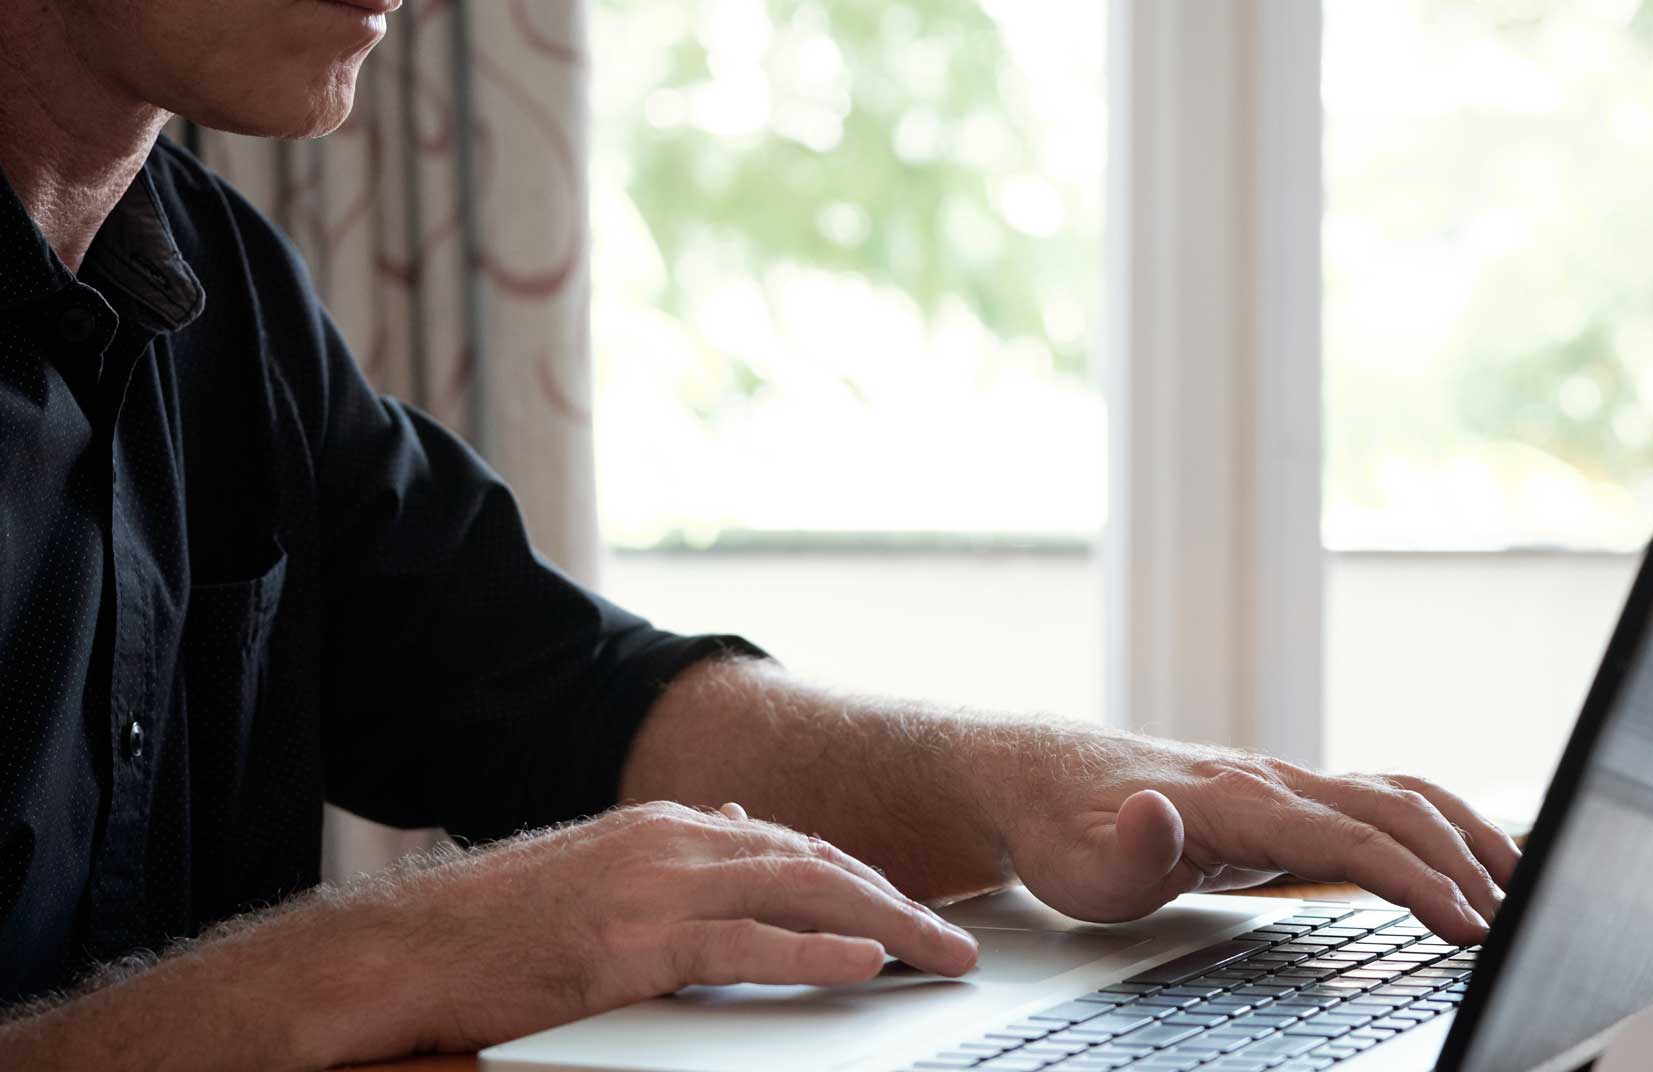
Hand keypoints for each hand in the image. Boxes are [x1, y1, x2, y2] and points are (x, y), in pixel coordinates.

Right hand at [366, 801, 978, 1056]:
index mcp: (670, 829)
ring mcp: (654, 886)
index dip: (867, 884)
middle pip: (817, 864)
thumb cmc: (500, 925)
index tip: (918, 915)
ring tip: (943, 957)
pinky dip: (816, 952)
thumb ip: (675, 851)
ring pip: (800, 893)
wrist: (405, 949)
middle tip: (959, 944)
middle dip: (898, 903)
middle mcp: (674, 842)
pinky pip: (745, 942)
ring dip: (886, 926)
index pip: (796, 849)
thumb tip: (737, 824)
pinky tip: (867, 965)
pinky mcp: (632, 941)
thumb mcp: (601, 870)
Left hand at [988, 732, 1519, 945]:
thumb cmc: (1066, 828)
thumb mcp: (1079, 861)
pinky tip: (1466, 856)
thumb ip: (1128, 849)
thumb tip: (1158, 814)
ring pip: (1400, 795)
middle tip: (1521, 927)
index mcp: (1237, 800)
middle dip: (1468, 863)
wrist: (1042, 778)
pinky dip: (1438, 823)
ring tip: (1525, 888)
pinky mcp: (1286, 799)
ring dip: (1468, 834)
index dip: (1415, 880)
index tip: (1467, 922)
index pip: (1350, 837)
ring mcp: (1284, 785)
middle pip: (1396, 810)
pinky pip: (1381, 801)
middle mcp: (1273, 781)